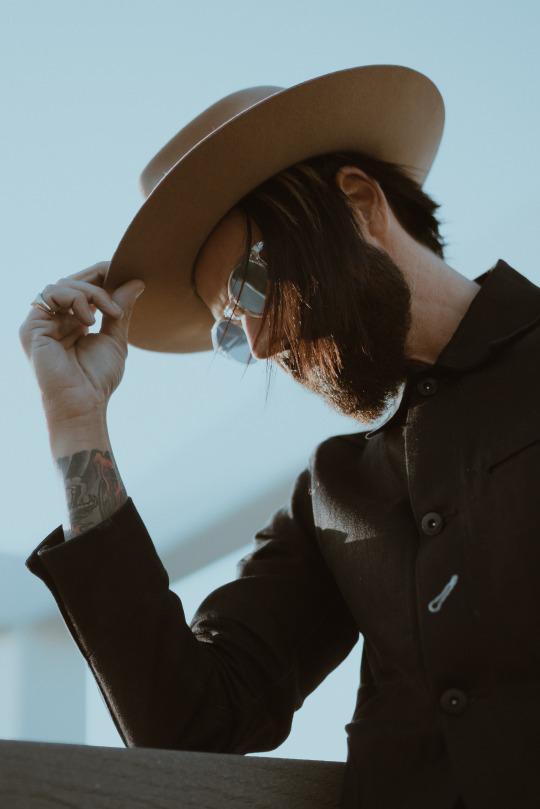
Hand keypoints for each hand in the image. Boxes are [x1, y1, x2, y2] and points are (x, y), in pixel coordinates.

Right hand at [20, 262, 144, 423]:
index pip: (83, 285)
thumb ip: (121, 310)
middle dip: (99, 278)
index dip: (102, 274)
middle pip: (73, 280)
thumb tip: (136, 282)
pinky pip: (50, 294)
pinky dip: (75, 299)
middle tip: (122, 285)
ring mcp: (42, 322)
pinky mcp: (32, 327)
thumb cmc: (98, 379)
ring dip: (91, 292)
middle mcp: (55, 318)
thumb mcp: (115, 339)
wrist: (83, 404)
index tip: (126, 274)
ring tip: (110, 312)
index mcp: (73, 320)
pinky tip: (90, 321)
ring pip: (63, 284)